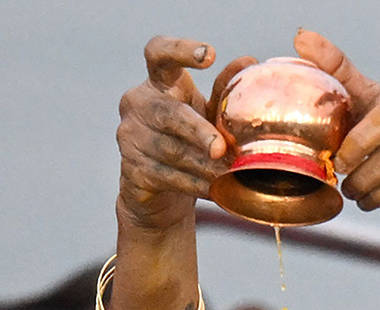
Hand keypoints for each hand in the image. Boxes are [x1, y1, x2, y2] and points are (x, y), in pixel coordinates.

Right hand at [116, 37, 255, 229]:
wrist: (159, 189)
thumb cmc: (187, 139)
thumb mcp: (206, 113)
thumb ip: (222, 90)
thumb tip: (249, 61)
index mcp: (159, 82)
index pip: (158, 53)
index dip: (180, 49)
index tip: (209, 55)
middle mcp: (138, 103)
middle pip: (167, 112)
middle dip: (197, 131)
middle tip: (221, 148)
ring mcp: (130, 137)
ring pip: (170, 150)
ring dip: (203, 165)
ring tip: (229, 174)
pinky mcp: (131, 170)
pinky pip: (168, 177)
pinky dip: (195, 184)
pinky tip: (216, 190)